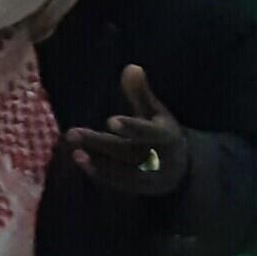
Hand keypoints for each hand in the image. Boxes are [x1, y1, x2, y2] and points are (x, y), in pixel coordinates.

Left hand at [66, 64, 189, 197]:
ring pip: (124, 172)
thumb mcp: (156, 112)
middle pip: (128, 151)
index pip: (149, 133)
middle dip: (100, 143)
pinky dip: (101, 175)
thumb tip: (131, 66)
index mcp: (166, 136)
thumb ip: (141, 93)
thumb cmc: (161, 132)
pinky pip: (121, 184)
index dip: (131, 127)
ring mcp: (152, 176)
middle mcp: (160, 158)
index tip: (110, 121)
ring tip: (74, 152)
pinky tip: (81, 162)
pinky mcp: (142, 188)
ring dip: (98, 163)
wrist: (184, 168)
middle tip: (72, 133)